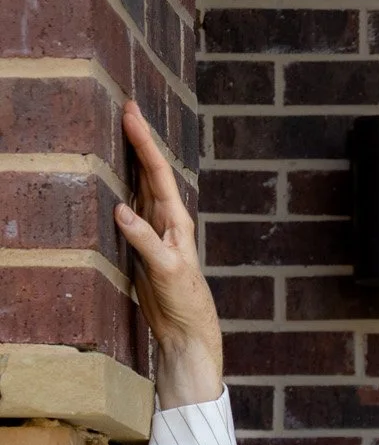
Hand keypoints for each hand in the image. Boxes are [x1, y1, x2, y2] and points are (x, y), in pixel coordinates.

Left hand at [116, 100, 222, 408]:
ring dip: (145, 165)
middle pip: (158, 175)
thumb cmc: (170, 299)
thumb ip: (140, 230)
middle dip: (144, 140)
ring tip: (132, 134)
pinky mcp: (171, 272)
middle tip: (130, 107)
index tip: (129, 111)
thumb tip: (122, 202)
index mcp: (168, 222)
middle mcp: (174, 227)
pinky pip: (150, 246)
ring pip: (159, 197)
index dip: (142, 142)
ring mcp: (174, 247)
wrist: (189, 337)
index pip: (154, 175)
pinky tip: (122, 210)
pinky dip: (137, 228)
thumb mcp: (150, 258)